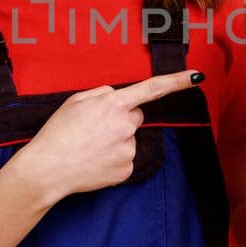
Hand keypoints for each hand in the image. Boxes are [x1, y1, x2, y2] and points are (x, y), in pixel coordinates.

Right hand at [13, 69, 205, 207]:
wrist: (48, 168)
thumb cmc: (58, 132)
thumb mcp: (75, 101)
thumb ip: (102, 94)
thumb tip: (117, 98)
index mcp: (114, 103)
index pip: (153, 89)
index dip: (177, 81)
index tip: (197, 76)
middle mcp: (126, 125)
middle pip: (135, 117)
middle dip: (121, 120)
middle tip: (94, 130)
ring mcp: (128, 149)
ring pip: (129, 140)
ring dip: (114, 142)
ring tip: (89, 147)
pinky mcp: (126, 170)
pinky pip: (125, 159)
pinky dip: (112, 160)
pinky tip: (94, 161)